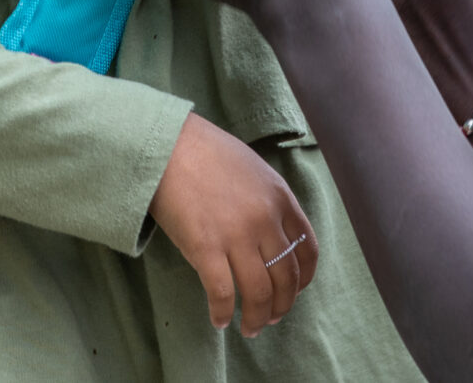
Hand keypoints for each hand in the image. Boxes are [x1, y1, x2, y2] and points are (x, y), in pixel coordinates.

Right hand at [149, 112, 317, 333]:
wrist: (166, 144)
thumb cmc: (205, 152)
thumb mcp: (252, 169)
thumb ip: (267, 201)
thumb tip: (271, 237)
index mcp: (280, 198)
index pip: (306, 249)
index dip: (303, 278)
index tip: (294, 290)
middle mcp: (264, 219)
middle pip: (286, 277)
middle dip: (281, 305)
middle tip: (271, 318)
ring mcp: (236, 235)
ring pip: (259, 293)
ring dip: (257, 318)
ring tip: (250, 328)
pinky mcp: (205, 248)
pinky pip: (222, 294)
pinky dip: (223, 313)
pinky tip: (219, 320)